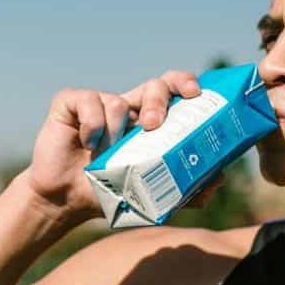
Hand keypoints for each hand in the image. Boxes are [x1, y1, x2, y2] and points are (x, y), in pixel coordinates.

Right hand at [26, 70, 200, 222]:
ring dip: (113, 132)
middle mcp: (127, 107)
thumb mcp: (149, 194)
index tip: (195, 94)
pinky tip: (86, 144)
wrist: (65, 200)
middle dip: (157, 101)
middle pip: (154, 85)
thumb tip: (219, 180)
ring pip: (117, 101)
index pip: (173, 91)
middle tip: (152, 126)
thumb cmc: (107, 192)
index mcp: (148, 121)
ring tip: (102, 155)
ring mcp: (99, 102)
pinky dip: (91, 125)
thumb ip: (183, 190)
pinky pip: (88, 101)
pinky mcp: (70, 102)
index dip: (185, 84)